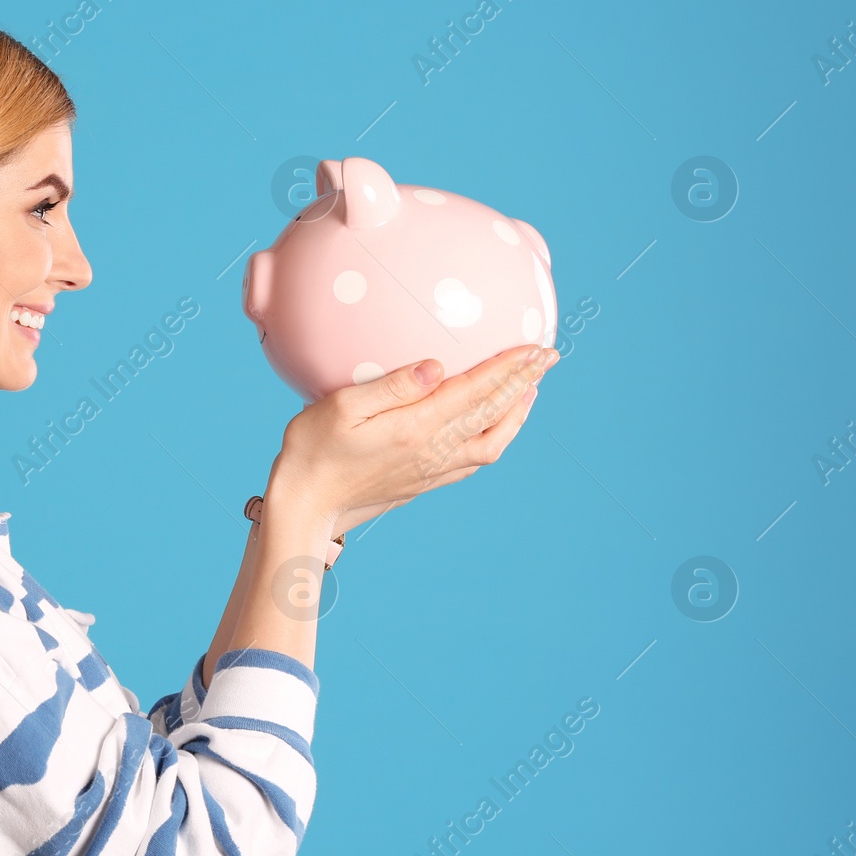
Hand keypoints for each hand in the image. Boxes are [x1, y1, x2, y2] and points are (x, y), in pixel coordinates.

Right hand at [266, 344, 557, 535]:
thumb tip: (436, 367)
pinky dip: (495, 438)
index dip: (510, 368)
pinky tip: (494, 426)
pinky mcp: (425, 482)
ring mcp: (432, 470)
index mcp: (416, 428)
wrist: (305, 507)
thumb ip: (391, 387)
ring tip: (530, 390)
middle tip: (549, 357)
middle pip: (492, 413)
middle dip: (524, 382)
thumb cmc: (312, 450)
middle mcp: (433, 451)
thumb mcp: (340, 408)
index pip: (476, 392)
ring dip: (516, 413)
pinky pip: (474, 460)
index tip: (537, 348)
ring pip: (492, 442)